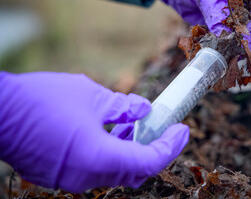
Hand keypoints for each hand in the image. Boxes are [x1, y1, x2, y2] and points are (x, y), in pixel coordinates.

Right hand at [0, 72, 188, 191]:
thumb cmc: (42, 100)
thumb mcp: (92, 96)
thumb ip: (123, 107)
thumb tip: (143, 111)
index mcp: (99, 158)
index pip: (148, 161)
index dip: (170, 146)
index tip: (182, 130)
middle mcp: (87, 177)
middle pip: (134, 171)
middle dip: (153, 150)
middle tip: (163, 128)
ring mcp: (71, 179)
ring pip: (114, 171)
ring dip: (130, 150)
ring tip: (136, 124)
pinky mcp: (59, 175)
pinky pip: (95, 169)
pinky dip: (110, 154)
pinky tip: (110, 132)